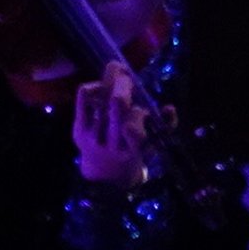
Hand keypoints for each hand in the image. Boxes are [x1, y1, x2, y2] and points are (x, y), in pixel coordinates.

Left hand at [73, 57, 155, 188]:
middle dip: (124, 86)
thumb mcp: (155, 143)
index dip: (138, 115)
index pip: (136, 131)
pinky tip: (99, 88)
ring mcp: (94, 136)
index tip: (142, 109)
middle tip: (128, 78)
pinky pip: (84, 97)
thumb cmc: (135, 150)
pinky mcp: (79, 129)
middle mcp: (113, 144)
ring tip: (116, 83)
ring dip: (112, 85)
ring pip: (104, 97)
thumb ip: (167, 125)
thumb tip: (169, 107)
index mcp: (134, 150)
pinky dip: (92, 87)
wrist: (104, 171)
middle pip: (118, 103)